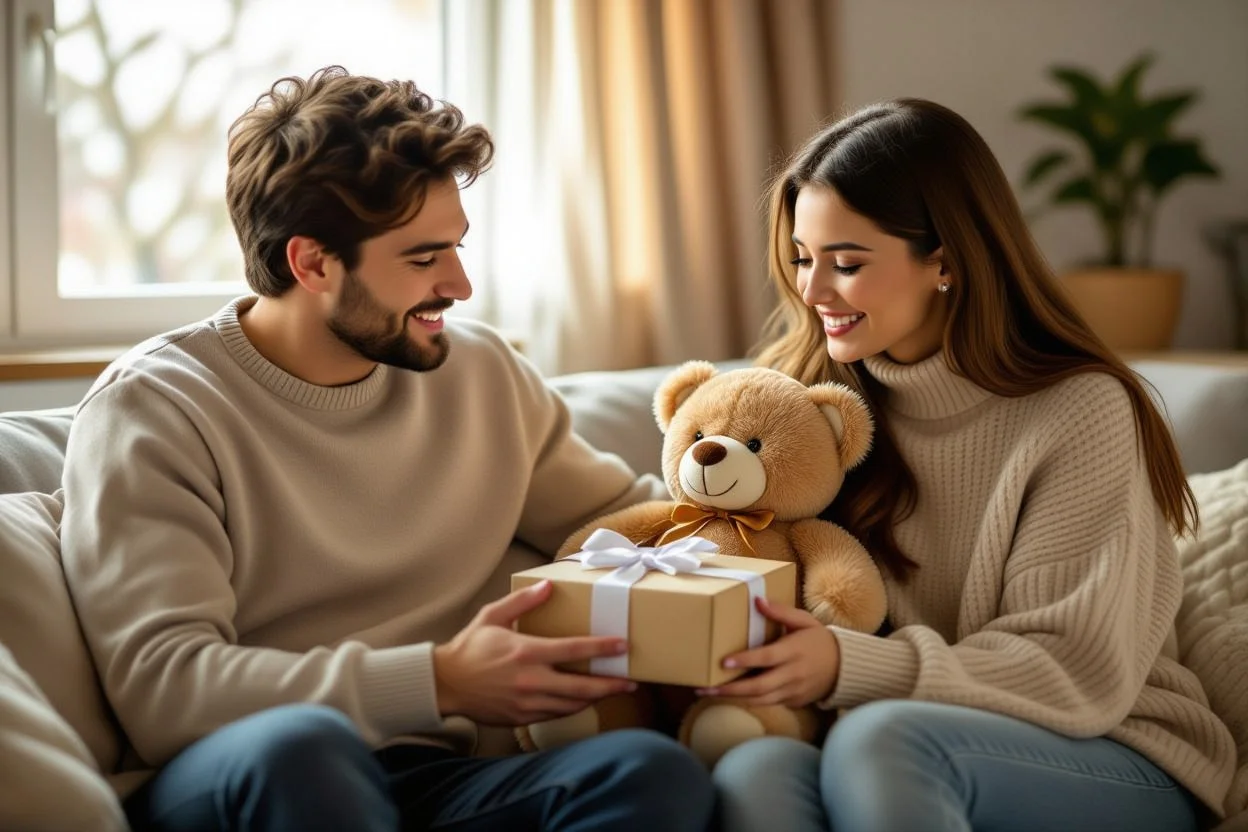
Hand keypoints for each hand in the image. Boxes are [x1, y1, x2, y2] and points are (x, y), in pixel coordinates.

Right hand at [434, 580, 637, 725]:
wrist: (445, 684)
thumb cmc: (469, 648)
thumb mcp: (492, 616)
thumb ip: (522, 602)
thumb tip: (547, 587)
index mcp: (527, 652)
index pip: (574, 650)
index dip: (602, 648)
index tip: (622, 646)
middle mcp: (531, 680)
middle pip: (582, 687)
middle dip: (610, 685)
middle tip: (630, 682)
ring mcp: (527, 702)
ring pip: (572, 705)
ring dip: (595, 699)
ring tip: (613, 691)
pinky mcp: (522, 718)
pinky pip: (556, 715)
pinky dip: (573, 708)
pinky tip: (583, 701)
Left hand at [695, 597, 839, 707]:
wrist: (844, 666)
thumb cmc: (819, 639)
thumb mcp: (804, 620)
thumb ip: (780, 612)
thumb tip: (757, 601)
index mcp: (794, 651)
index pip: (767, 658)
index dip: (745, 661)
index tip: (724, 661)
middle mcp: (793, 674)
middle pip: (759, 686)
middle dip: (730, 689)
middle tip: (705, 687)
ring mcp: (793, 691)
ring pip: (760, 700)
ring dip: (733, 699)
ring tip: (709, 694)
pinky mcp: (792, 701)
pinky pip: (767, 704)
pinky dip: (747, 701)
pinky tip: (728, 696)